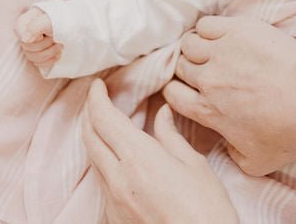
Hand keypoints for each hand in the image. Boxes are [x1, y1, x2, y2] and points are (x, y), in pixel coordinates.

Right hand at [15, 7, 60, 69]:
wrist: (79, 26)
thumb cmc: (64, 19)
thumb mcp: (50, 20)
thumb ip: (35, 27)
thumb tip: (25, 40)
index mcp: (27, 20)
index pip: (18, 30)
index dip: (32, 35)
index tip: (44, 34)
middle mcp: (27, 32)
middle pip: (26, 46)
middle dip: (45, 44)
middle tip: (57, 38)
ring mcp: (33, 44)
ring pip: (32, 57)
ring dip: (49, 52)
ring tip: (60, 45)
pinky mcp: (40, 54)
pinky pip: (38, 64)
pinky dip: (49, 60)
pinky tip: (58, 54)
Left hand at [82, 78, 236, 223]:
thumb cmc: (206, 207)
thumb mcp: (193, 164)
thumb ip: (170, 135)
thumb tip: (163, 113)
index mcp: (139, 158)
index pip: (104, 119)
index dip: (97, 98)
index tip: (98, 85)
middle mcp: (118, 178)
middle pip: (89, 137)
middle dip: (90, 114)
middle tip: (99, 100)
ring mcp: (113, 200)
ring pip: (94, 159)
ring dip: (97, 138)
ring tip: (110, 126)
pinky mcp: (114, 216)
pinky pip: (103, 182)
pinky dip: (106, 163)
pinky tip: (122, 160)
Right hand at [163, 16, 295, 175]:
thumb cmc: (291, 129)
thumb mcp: (258, 162)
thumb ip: (233, 157)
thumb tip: (227, 146)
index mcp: (208, 111)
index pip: (172, 95)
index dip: (178, 92)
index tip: (190, 90)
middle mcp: (208, 80)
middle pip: (180, 67)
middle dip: (188, 69)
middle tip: (205, 69)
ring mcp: (221, 52)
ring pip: (189, 43)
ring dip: (196, 47)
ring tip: (212, 50)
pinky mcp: (237, 29)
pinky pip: (207, 24)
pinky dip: (209, 28)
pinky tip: (222, 35)